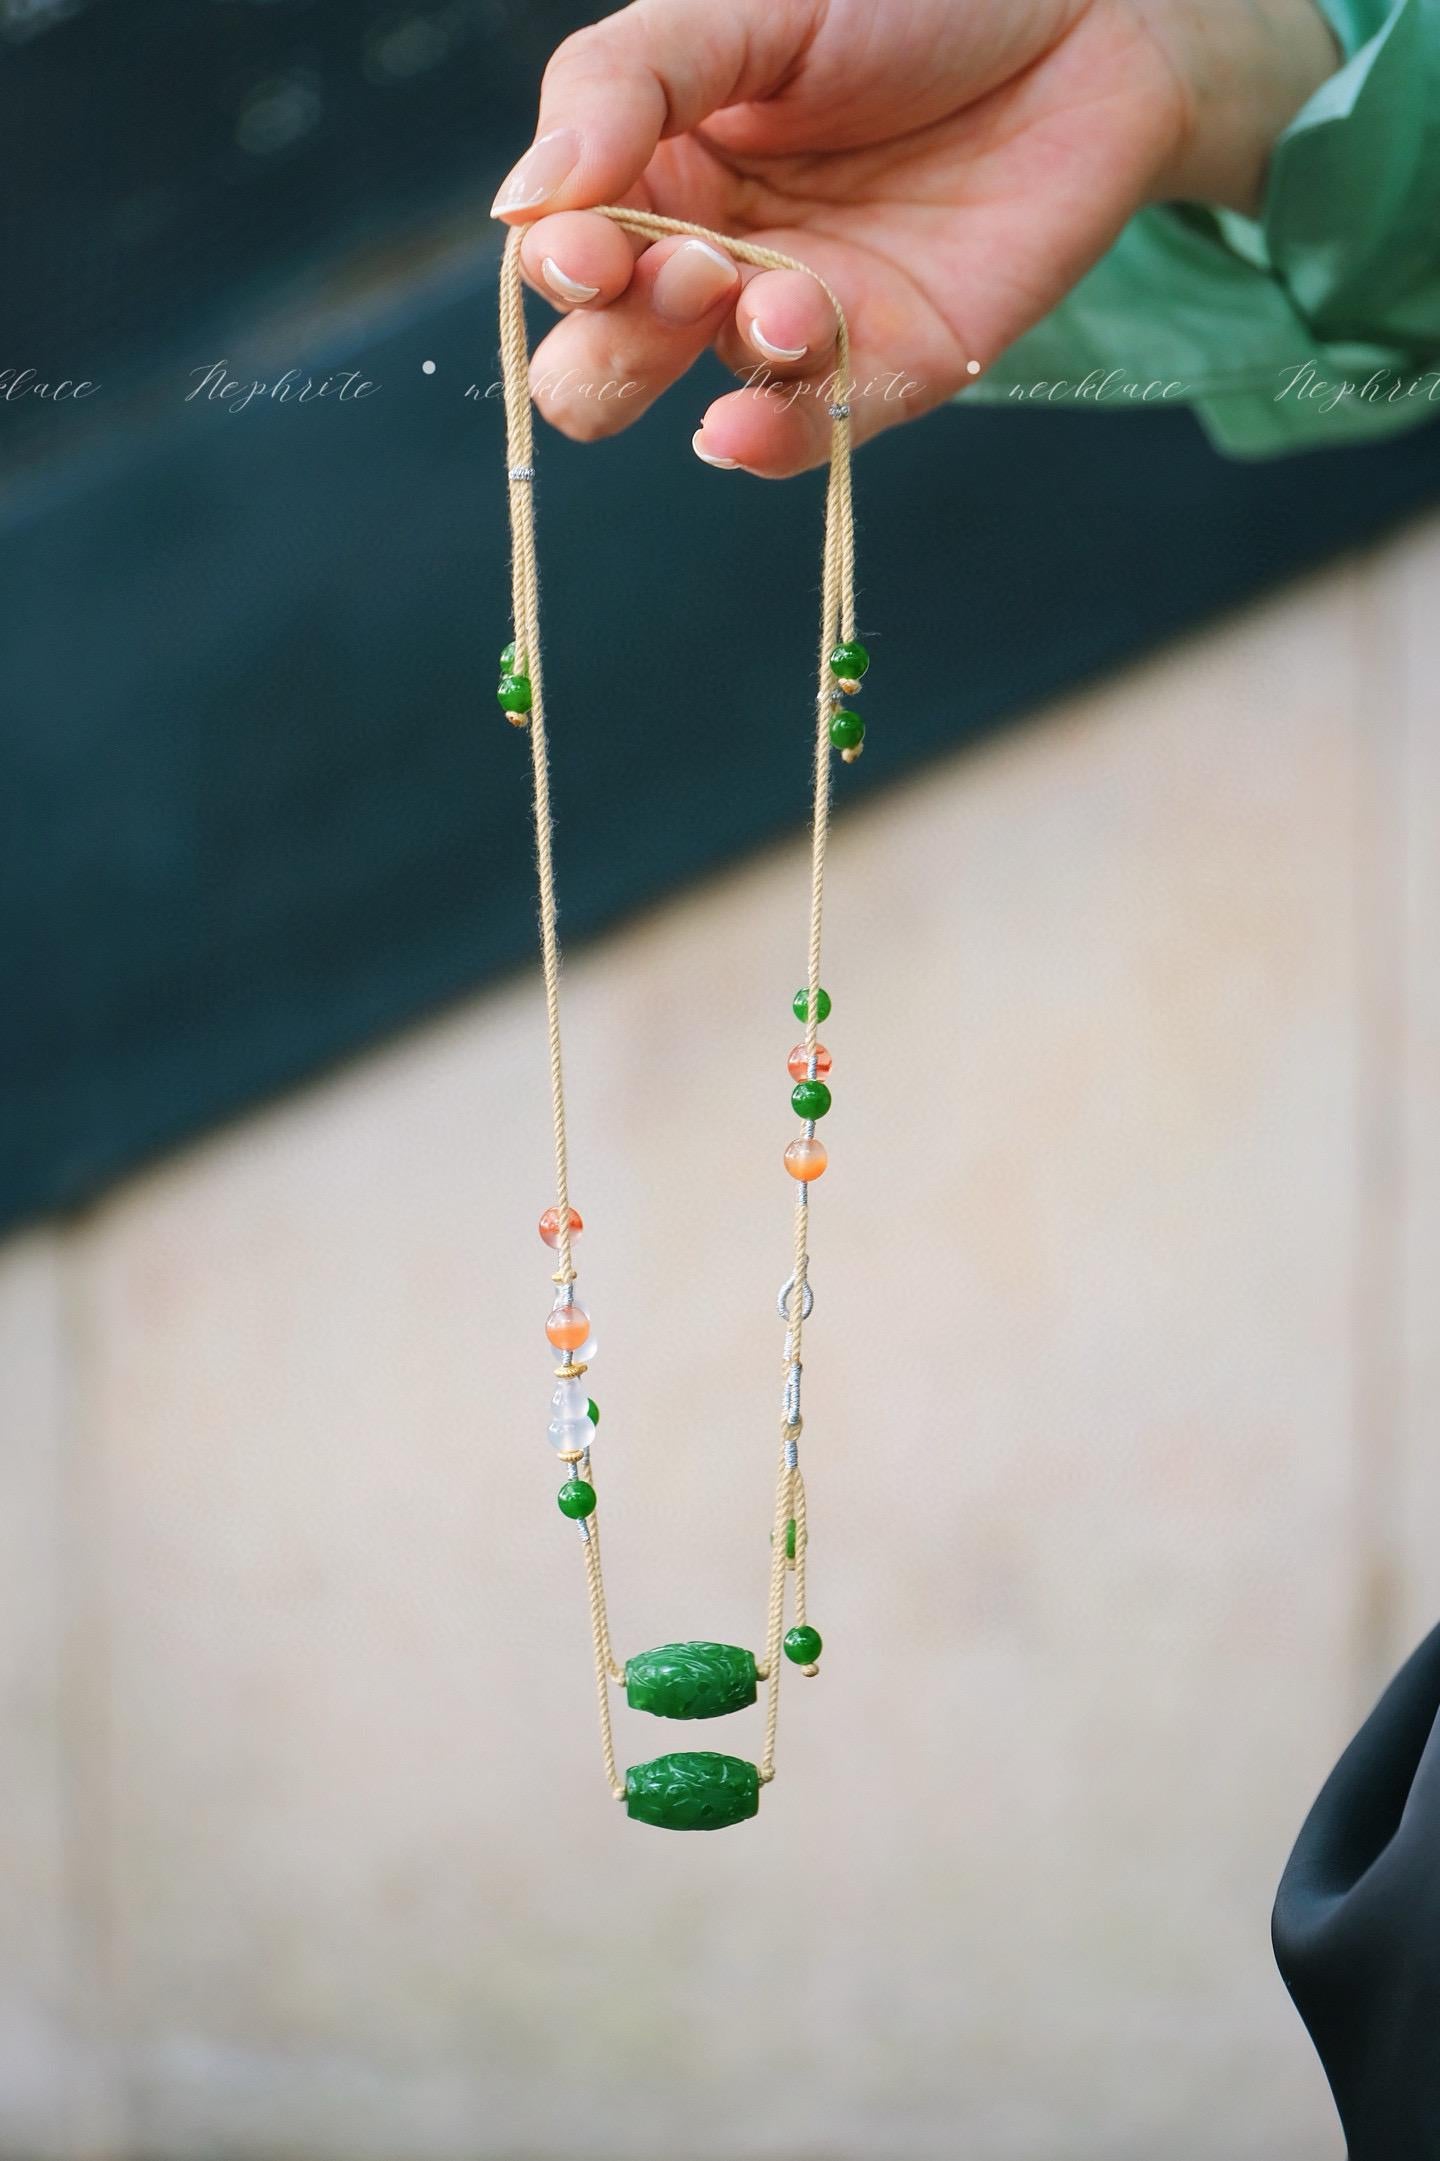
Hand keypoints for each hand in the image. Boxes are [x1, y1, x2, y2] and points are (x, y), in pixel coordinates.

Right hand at [492, 0, 1338, 473]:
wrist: (1089, 16)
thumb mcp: (745, 8)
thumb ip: (628, 86)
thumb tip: (521, 202)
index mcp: (655, 167)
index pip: (561, 257)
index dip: (558, 269)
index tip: (585, 244)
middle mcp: (710, 260)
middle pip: (599, 364)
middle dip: (614, 340)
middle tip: (681, 271)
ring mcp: (796, 322)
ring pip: (694, 393)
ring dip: (713, 353)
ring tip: (775, 293)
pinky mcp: (889, 369)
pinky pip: (805, 436)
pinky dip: (766, 439)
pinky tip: (743, 424)